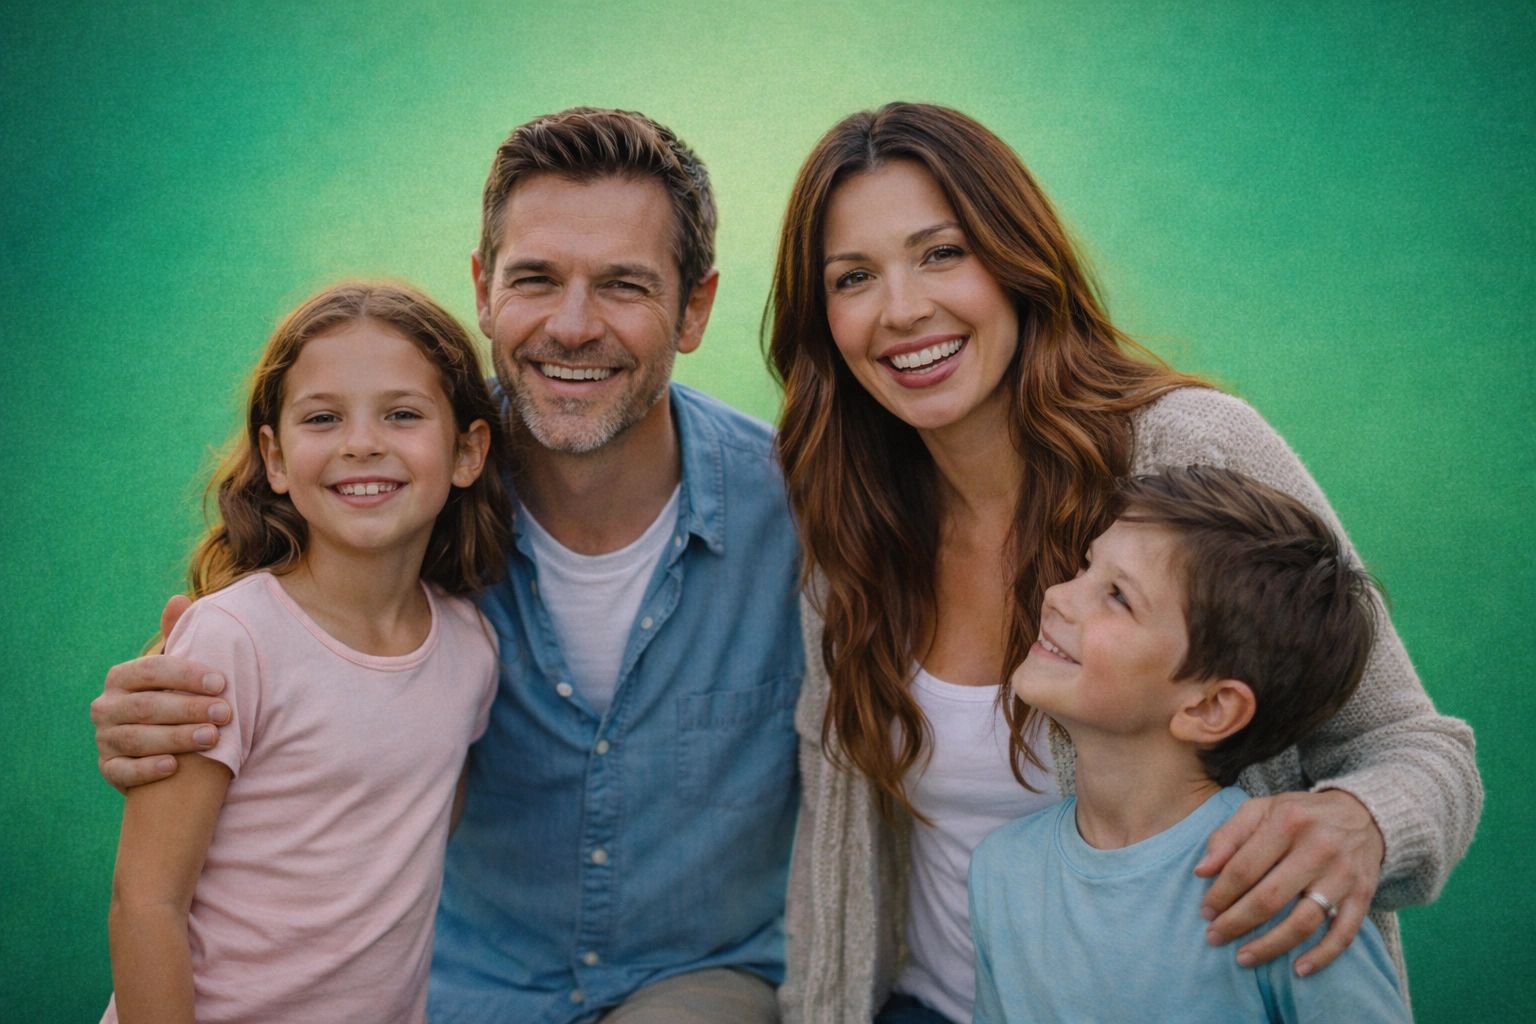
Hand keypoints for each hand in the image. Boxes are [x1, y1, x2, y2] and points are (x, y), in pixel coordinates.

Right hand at [91, 596, 230, 790]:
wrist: (160, 746)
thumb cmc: (173, 697)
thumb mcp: (174, 669)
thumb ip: (177, 637)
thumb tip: (178, 599)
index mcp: (122, 677)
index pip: (152, 670)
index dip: (187, 675)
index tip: (222, 682)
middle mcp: (106, 706)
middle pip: (147, 707)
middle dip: (189, 709)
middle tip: (226, 714)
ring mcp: (105, 738)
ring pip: (138, 739)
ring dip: (176, 738)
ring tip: (212, 738)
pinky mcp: (108, 768)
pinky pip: (123, 771)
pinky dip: (147, 769)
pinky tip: (174, 767)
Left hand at [1195, 789, 1384, 975]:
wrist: (1363, 815)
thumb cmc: (1299, 815)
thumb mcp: (1260, 810)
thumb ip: (1227, 836)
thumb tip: (1201, 871)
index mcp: (1287, 822)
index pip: (1244, 867)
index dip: (1220, 894)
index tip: (1205, 912)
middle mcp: (1318, 848)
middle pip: (1270, 898)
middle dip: (1237, 923)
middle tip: (1214, 938)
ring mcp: (1343, 875)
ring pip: (1303, 921)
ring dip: (1271, 946)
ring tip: (1244, 958)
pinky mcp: (1363, 896)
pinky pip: (1343, 934)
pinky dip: (1322, 956)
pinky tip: (1298, 969)